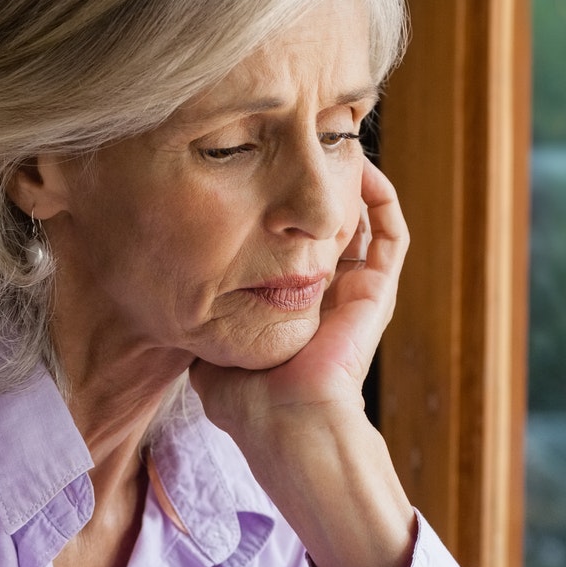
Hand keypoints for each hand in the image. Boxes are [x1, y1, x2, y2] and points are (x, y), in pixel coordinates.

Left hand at [190, 157, 406, 433]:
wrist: (287, 421)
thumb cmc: (248, 400)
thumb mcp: (211, 354)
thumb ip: (201, 322)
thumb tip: (174, 297)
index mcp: (293, 308)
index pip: (294, 248)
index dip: (284, 212)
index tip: (262, 177)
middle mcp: (328, 297)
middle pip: (332, 228)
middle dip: (320, 187)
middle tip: (303, 146)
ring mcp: (357, 293)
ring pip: (365, 224)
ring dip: (354, 184)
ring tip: (337, 144)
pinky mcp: (377, 293)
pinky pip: (391, 235)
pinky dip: (382, 199)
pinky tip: (361, 166)